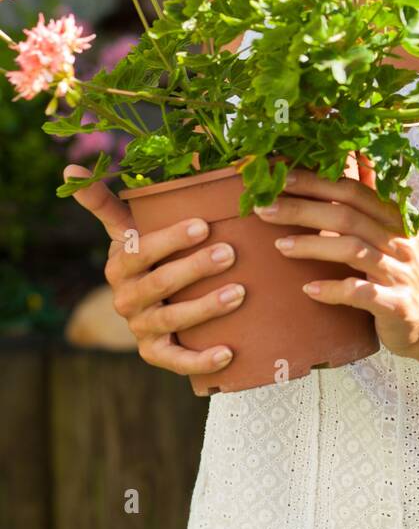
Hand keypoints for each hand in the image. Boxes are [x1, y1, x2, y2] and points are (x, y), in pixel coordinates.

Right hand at [63, 164, 246, 376]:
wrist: (147, 300)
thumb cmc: (146, 251)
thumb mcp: (126, 226)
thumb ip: (103, 200)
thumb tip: (69, 167)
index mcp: (119, 265)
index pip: (142, 251)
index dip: (171, 239)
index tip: (204, 224)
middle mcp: (125, 299)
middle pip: (160, 284)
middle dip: (196, 268)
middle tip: (230, 253)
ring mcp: (140, 328)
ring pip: (172, 320)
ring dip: (205, 307)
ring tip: (239, 292)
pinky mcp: (154, 353)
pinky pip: (176, 361)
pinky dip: (201, 360)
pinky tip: (228, 352)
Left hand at [253, 153, 418, 361]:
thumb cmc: (401, 274)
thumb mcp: (391, 232)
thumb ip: (371, 199)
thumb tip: (357, 156)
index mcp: (394, 219)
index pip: (352, 191)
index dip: (316, 182)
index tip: (279, 178)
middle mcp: (398, 241)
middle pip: (348, 216)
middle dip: (303, 209)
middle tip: (265, 209)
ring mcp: (399, 273)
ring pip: (353, 250)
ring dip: (313, 245)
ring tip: (280, 246)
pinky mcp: (396, 305)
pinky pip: (362, 293)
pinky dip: (334, 290)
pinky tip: (309, 290)